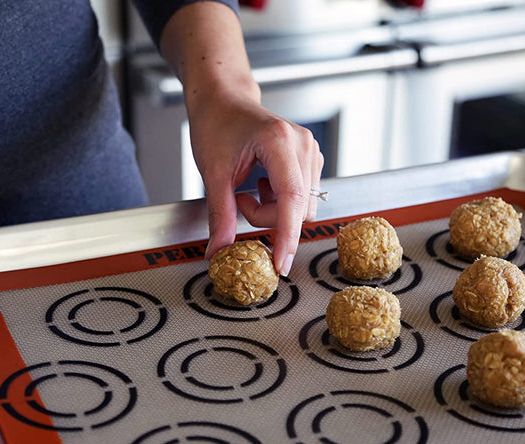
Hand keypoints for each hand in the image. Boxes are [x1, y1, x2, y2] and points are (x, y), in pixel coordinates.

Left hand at [190, 92, 323, 275]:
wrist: (224, 99)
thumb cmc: (216, 124)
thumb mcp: (213, 173)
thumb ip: (219, 215)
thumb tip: (219, 250)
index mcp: (279, 141)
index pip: (292, 199)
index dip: (287, 236)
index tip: (280, 263)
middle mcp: (303, 144)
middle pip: (299, 208)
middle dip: (269, 219)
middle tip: (239, 202)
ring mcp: (310, 151)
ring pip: (303, 207)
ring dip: (273, 211)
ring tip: (249, 191)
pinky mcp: (310, 159)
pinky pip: (302, 197)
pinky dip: (280, 202)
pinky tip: (262, 185)